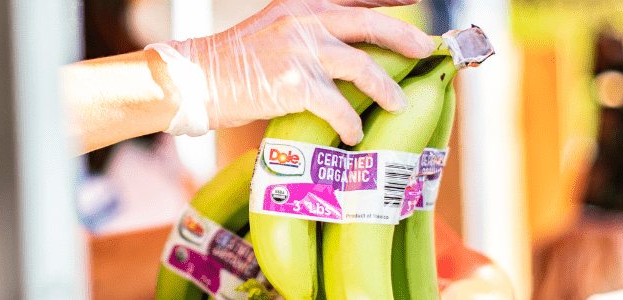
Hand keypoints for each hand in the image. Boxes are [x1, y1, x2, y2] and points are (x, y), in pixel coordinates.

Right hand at [154, 0, 432, 144]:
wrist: (197, 79)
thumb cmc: (235, 61)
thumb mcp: (275, 29)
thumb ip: (308, 31)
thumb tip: (346, 50)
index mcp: (303, 4)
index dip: (390, 1)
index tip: (415, 2)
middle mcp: (305, 19)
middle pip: (371, 24)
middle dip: (405, 36)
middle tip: (425, 49)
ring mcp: (301, 50)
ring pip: (363, 66)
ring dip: (387, 88)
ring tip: (399, 104)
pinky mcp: (294, 83)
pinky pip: (338, 106)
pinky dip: (350, 122)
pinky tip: (353, 134)